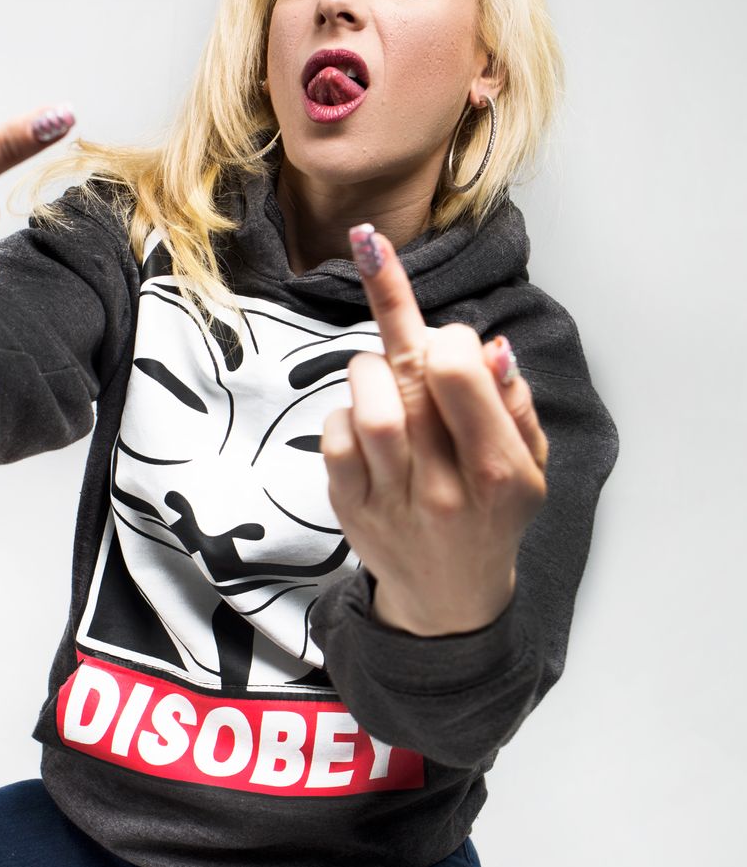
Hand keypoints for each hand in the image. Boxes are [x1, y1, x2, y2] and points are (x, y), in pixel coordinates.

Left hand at [320, 224, 549, 636]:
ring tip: (385, 373)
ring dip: (371, 368)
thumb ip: (515, 403)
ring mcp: (391, 500)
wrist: (449, 598)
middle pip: (410, 376)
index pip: (458, 373)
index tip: (450, 337)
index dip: (450, 335)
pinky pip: (334, 436)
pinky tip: (364, 419)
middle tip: (377, 267)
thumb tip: (491, 348)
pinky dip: (344, 411)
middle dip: (396, 314)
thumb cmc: (493, 515)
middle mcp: (443, 486)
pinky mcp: (349, 507)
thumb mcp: (531, 464)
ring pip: (367, 404)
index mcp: (496, 469)